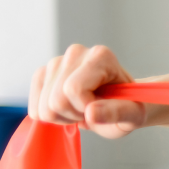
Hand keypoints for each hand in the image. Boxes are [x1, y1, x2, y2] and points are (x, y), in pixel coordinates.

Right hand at [30, 45, 145, 139]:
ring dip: (63, 116)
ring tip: (82, 109)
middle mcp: (76, 53)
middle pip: (56, 100)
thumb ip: (117, 112)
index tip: (101, 107)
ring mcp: (56, 62)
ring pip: (43, 106)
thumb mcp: (133, 114)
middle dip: (74, 114)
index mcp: (101, 56)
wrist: (121, 102)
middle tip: (92, 110)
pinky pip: (34, 107)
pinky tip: (68, 108)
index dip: (85, 108)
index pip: (73, 89)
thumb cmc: (129, 107)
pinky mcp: (43, 74)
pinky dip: (51, 115)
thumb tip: (91, 113)